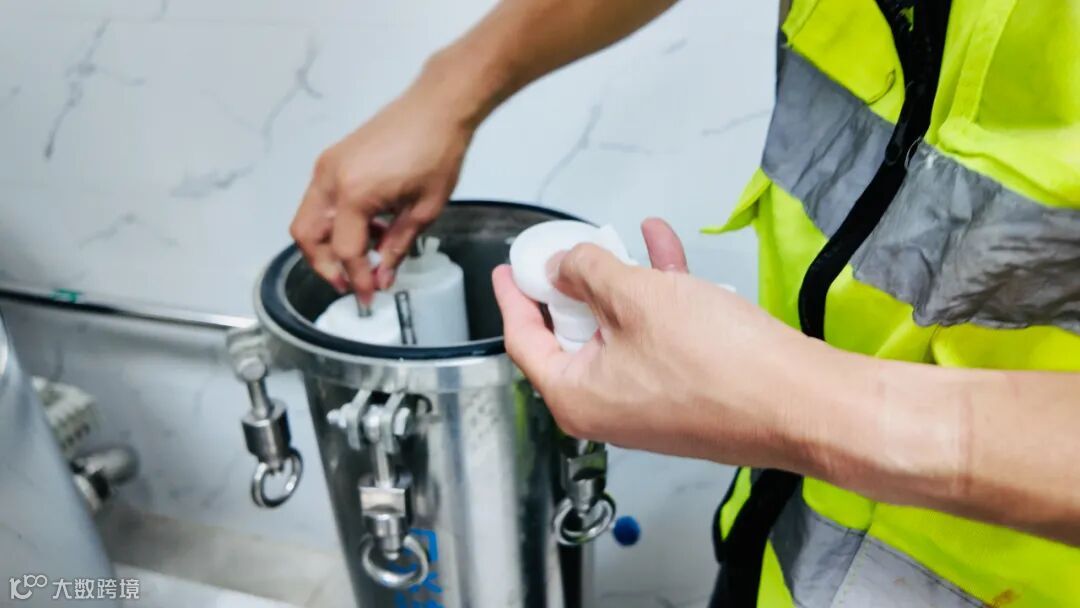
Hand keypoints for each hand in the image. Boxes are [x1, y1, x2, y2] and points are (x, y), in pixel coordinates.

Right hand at [290, 86, 471, 301]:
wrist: (437, 107)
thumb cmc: (437, 150)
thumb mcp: (424, 209)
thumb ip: (397, 247)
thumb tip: (382, 276)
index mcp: (354, 193)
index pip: (345, 251)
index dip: (357, 279)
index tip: (368, 297)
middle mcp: (331, 178)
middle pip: (307, 236)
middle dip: (325, 265)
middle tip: (352, 282)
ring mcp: (328, 165)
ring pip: (309, 218)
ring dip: (330, 244)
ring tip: (368, 254)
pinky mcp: (333, 158)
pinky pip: (321, 199)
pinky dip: (335, 221)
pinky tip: (369, 228)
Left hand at [493, 218, 820, 467]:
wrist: (800, 401)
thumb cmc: (717, 362)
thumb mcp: (635, 296)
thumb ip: (587, 272)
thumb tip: (562, 265)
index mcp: (575, 397)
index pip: (523, 341)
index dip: (514, 296)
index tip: (510, 268)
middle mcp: (605, 408)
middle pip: (571, 333)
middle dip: (576, 283)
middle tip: (573, 246)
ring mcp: (646, 404)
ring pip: (619, 330)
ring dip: (624, 280)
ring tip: (623, 238)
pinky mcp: (684, 393)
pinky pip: (656, 338)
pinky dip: (658, 297)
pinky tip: (666, 252)